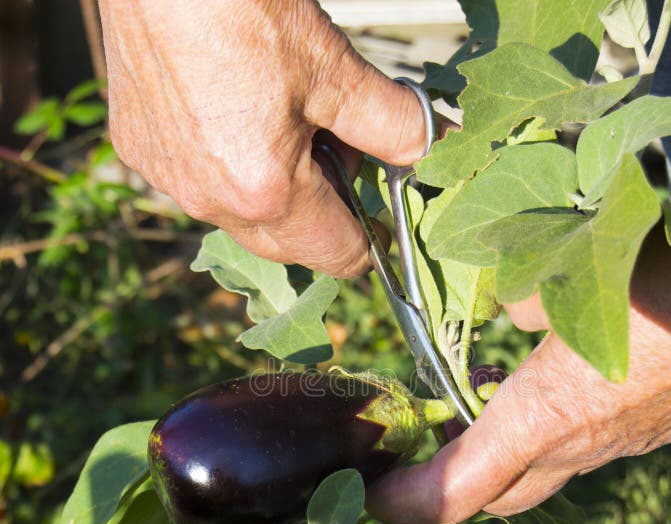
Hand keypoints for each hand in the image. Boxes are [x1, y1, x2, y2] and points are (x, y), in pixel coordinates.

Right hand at [98, 0, 426, 275]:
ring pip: (244, 216)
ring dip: (276, 190)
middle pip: (289, 244)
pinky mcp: (138, 151)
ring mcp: (168, 179)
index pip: (335, 254)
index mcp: (265, 193)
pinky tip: (237, 114)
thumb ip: (393, 125)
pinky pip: (203, 184)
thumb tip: (433, 148)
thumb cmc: (244, 7)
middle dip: (322, 211)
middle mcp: (210, 201)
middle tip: (336, 146)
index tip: (379, 222)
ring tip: (285, 118)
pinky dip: (230, 166)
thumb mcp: (336, 70)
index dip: (366, 242)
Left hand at [367, 234, 670, 523]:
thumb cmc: (666, 267)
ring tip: (482, 408)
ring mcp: (636, 442)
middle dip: (454, 488)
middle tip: (421, 456)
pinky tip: (563, 383)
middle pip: (505, 497)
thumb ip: (518, 294)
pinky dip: (562, 428)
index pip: (462, 488)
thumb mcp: (563, 269)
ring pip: (554, 469)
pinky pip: (600, 443)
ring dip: (510, 453)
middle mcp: (591, 446)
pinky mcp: (670, 427)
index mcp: (552, 416)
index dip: (409, 503)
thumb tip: (508, 309)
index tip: (374, 500)